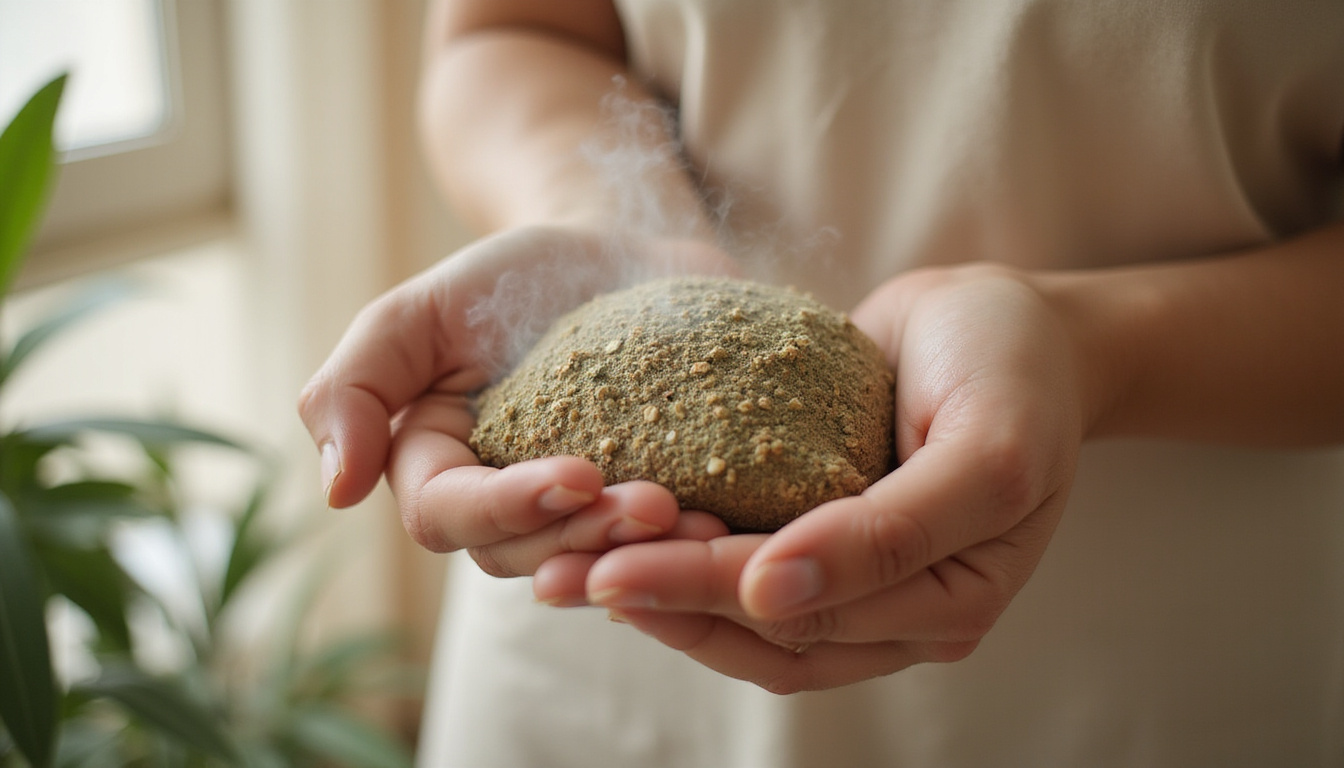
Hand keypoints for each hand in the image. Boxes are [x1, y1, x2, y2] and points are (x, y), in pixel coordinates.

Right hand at [298, 225, 735, 578]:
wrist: (616, 252)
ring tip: (703, 527)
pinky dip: (689, 548)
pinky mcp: (646, 505)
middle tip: (657, 506)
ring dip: (645, 555)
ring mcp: (579, 517)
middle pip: (528, 555)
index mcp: (439, 471)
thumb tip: (336, 490)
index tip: (578, 472)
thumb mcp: (420, 309)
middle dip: (591, 536)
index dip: (509, 506)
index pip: (449, 515)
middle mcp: (506, 512)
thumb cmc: (511, 278)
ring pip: (594, 565)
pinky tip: (729, 529)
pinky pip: (658, 552)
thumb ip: (358, 386)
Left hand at [537, 264, 1090, 690]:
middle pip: (763, 631)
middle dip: (661, 599)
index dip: (710, 593)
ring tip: (562, 566)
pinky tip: (614, 531)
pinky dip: (679, 554)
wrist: (1014, 320)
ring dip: (655, 592)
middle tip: (557, 574)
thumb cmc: (1013, 371)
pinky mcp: (821, 537)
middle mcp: (896, 612)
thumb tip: (775, 599)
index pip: (812, 618)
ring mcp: (857, 580)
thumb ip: (893, 533)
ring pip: (742, 616)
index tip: (618, 571)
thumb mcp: (985, 448)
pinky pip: (743, 566)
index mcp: (949, 605)